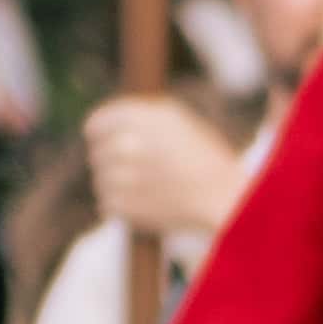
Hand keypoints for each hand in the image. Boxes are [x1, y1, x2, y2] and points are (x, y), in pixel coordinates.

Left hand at [81, 88, 247, 251]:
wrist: (226, 198)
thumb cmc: (205, 158)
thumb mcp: (176, 121)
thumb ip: (137, 116)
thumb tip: (99, 123)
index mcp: (139, 118)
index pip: (96, 125)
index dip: (101, 135)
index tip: (111, 144)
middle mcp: (128, 143)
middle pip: (97, 154)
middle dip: (114, 162)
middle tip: (142, 171)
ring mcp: (122, 176)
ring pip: (101, 180)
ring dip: (118, 185)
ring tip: (150, 189)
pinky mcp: (123, 206)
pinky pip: (107, 204)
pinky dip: (122, 207)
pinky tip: (148, 205)